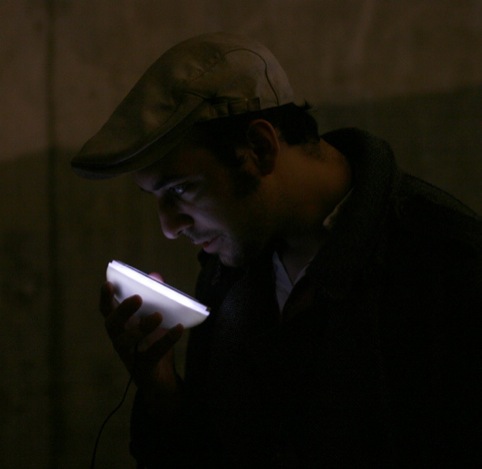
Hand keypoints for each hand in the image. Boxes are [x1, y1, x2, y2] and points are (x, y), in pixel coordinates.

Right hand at [100, 281, 183, 398]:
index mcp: (120, 324)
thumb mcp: (155, 316)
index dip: (105, 298)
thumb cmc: (153, 340)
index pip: (107, 310)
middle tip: (137, 298)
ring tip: (158, 315)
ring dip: (142, 327)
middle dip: (123, 310)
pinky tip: (178, 328)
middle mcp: (119, 339)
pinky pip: (153, 353)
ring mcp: (129, 354)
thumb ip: (155, 295)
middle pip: (113, 324)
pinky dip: (166, 340)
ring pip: (128, 341)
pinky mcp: (144, 367)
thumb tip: (156, 277)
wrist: (161, 376)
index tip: (109, 284)